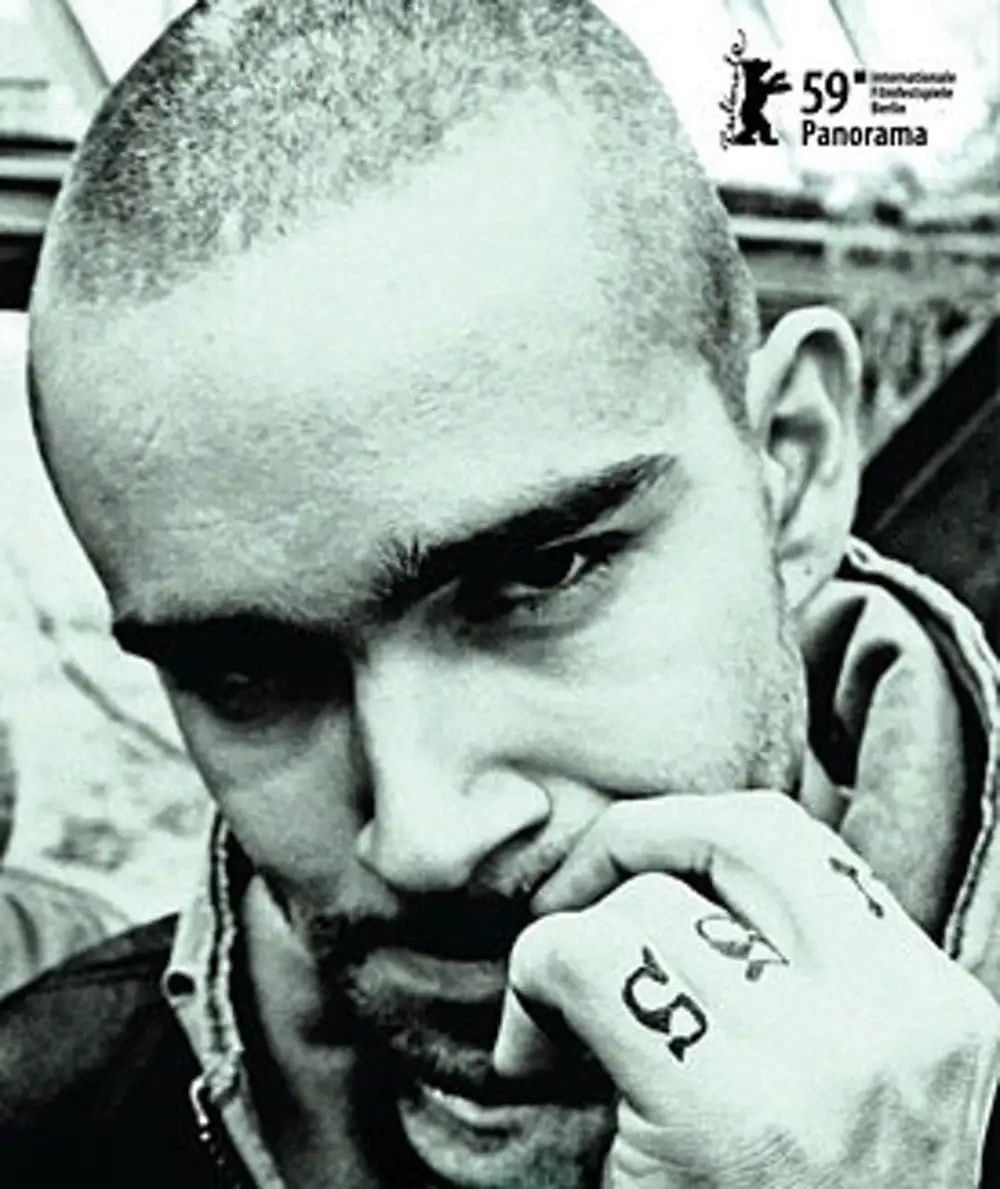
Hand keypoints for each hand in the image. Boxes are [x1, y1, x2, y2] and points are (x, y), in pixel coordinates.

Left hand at [492, 792, 999, 1187]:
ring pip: (647, 904)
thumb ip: (791, 980)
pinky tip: (531, 1062)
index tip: (625, 870)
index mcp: (935, 1010)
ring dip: (570, 947)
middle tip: (567, 902)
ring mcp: (822, 1070)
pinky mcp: (731, 1119)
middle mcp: (900, 1025)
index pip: (796, 839)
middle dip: (627, 844)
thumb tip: (666, 876)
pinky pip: (590, 962)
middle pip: (732, 833)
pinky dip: (535, 987)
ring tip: (557, 1028)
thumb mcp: (843, 1082)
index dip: (688, 829)